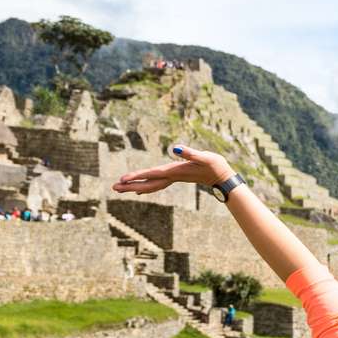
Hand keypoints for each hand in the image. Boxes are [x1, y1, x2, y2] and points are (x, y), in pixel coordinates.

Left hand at [111, 145, 232, 194]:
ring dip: (135, 187)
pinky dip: (145, 186)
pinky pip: (156, 184)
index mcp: (175, 171)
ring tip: (120, 189)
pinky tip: (139, 190)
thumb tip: (174, 148)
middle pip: (147, 184)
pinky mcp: (176, 177)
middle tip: (114, 188)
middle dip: (130, 186)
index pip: (152, 174)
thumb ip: (190, 152)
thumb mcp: (204, 156)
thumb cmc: (215, 165)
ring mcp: (173, 178)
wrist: (223, 177)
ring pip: (150, 185)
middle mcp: (172, 177)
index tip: (122, 179)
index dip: (137, 176)